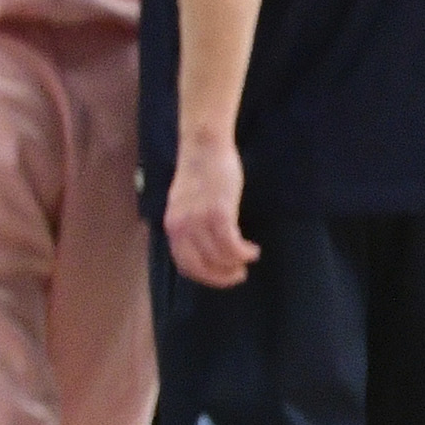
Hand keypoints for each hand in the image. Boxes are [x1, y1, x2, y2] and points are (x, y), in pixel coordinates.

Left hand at [164, 133, 254, 290]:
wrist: (204, 147)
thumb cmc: (199, 174)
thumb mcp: (186, 204)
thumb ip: (190, 225)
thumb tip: (203, 248)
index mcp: (172, 225)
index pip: (185, 265)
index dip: (205, 277)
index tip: (222, 278)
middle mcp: (181, 227)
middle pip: (201, 267)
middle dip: (222, 276)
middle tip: (239, 275)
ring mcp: (199, 220)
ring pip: (219, 258)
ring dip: (237, 263)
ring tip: (249, 257)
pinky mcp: (218, 212)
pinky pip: (231, 245)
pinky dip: (243, 253)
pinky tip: (252, 250)